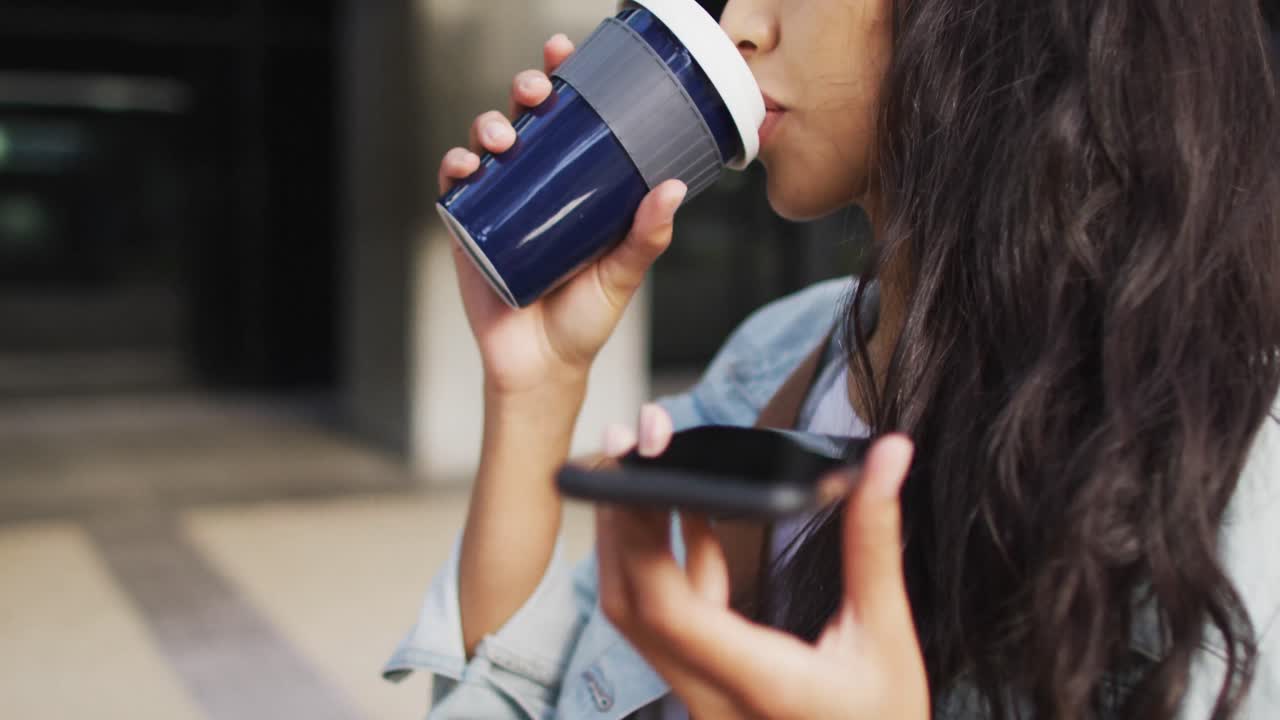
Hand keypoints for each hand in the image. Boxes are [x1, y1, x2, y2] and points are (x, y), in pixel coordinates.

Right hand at [439, 34, 686, 399]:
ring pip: (487, 144)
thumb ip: (646, 236)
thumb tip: (672, 188)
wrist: (542, 367)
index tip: (567, 51)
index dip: (566, 79)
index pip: (571, 120)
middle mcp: (538, 185)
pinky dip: (455, 168)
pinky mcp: (470, 227)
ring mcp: (501, 203)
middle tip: (537, 90)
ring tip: (504, 136)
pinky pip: (455, 187)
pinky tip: (466, 166)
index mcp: (577, 185)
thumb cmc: (584, 320)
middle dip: (526, 90)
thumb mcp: (622, 275)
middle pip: (526, 119)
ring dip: (489, 123)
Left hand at [595, 431, 928, 719]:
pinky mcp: (701, 689)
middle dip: (621, 520)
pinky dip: (665, 566)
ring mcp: (699, 698)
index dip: (644, 538)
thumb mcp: (888, 636)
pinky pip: (663, 624)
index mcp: (760, 682)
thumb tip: (887, 459)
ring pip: (635, 615)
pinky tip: (690, 518)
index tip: (646, 472)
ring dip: (633, 540)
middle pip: (630, 604)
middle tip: (632, 450)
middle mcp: (712, 697)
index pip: (670, 611)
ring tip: (651, 469)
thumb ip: (875, 544)